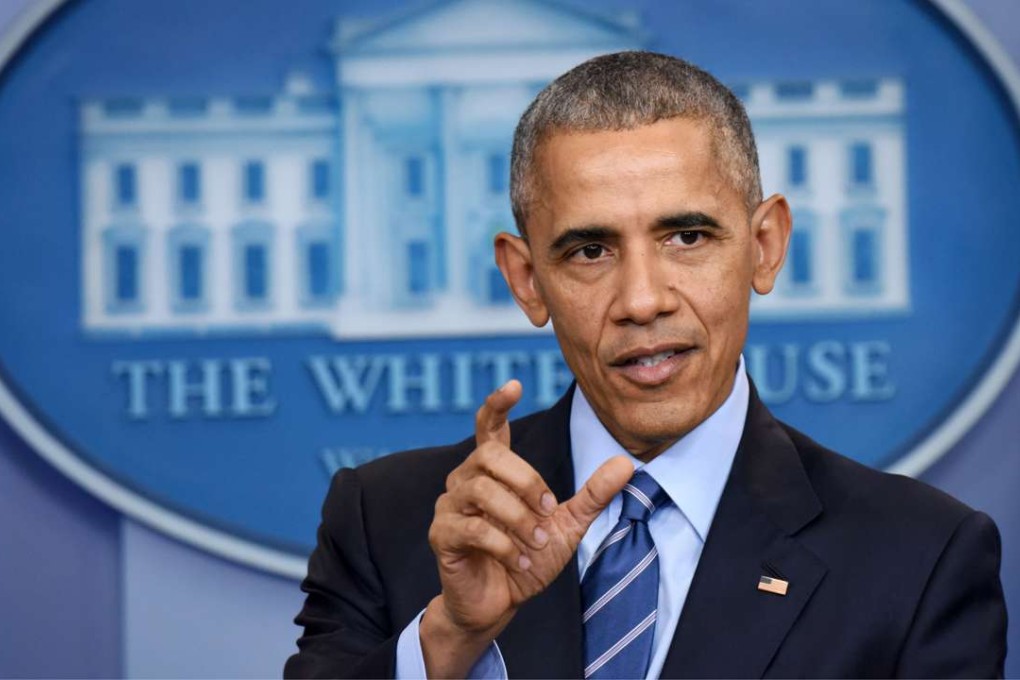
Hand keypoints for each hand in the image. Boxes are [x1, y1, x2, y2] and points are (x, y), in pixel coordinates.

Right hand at [421, 380, 632, 676]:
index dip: (497, 404)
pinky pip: (472, 528)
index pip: (489, 427)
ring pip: (482, 491)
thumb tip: (627, 462)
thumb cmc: (527, 558)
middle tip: (548, 509)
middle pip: (489, 455)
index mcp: (493, 472)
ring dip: (519, 518)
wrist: (499, 604)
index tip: (513, 385)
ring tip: (537, 542)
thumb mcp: (567, 525)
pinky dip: (505, 546)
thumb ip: (593, 494)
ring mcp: (449, 507)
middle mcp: (466, 481)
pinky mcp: (442, 536)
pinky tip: (520, 561)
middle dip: (526, 480)